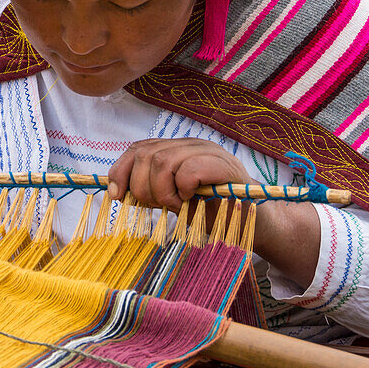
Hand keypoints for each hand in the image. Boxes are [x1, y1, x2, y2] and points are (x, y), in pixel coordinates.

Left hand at [107, 138, 250, 210]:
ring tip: (176, 205)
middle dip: (142, 186)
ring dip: (162, 191)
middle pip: (147, 155)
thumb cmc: (211, 211)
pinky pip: (189, 170)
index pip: (139, 148)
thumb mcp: (173, 198)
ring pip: (163, 161)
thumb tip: (117, 190)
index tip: (116, 194)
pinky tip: (190, 200)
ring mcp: (209, 152)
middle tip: (159, 205)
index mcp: (177, 149)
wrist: (252, 222)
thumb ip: (150, 188)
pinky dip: (182, 189)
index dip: (121, 170)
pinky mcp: (225, 167)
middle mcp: (192, 145)